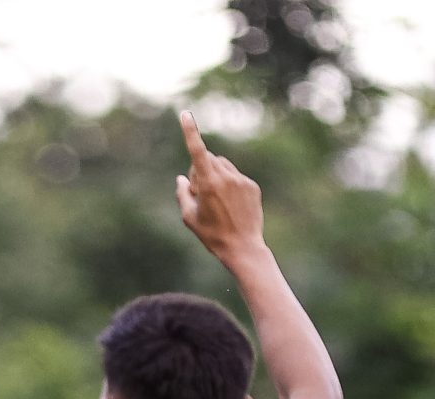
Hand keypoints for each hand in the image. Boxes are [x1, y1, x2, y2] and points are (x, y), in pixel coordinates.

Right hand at [175, 110, 264, 262]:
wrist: (243, 248)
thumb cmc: (212, 235)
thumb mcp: (189, 217)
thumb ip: (183, 193)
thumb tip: (182, 178)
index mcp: (208, 184)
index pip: (197, 151)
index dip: (190, 131)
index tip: (185, 114)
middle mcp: (226, 177)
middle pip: (208, 159)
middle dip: (201, 169)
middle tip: (200, 194)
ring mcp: (241, 180)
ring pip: (223, 166)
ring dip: (216, 175)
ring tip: (217, 201)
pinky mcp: (252, 186)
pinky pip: (236, 176)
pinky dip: (230, 185)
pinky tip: (231, 205)